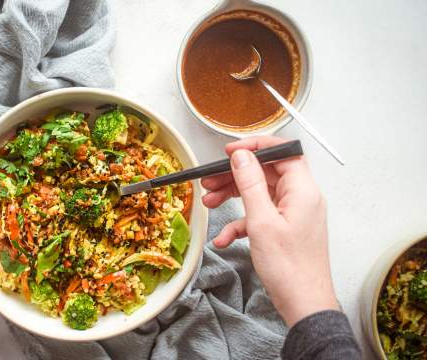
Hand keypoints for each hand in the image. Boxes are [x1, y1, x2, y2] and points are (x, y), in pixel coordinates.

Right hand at [201, 136, 338, 326]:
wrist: (303, 304)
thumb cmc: (289, 268)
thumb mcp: (261, 222)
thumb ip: (250, 184)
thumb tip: (242, 156)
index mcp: (302, 190)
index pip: (282, 152)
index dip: (255, 147)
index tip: (231, 151)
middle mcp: (301, 198)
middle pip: (266, 173)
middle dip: (235, 176)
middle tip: (211, 180)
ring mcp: (294, 214)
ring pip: (259, 194)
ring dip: (233, 198)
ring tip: (210, 203)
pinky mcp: (286, 229)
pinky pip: (260, 216)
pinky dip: (240, 223)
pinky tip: (224, 237)